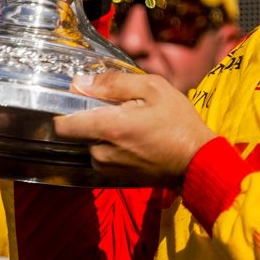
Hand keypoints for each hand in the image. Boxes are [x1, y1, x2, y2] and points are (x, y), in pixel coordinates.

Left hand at [53, 70, 214, 184]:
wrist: (197, 161)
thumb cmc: (178, 122)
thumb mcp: (152, 88)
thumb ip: (113, 83)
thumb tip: (80, 82)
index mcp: (108, 128)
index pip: (62, 125)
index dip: (65, 109)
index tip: (80, 99)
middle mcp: (101, 152)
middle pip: (77, 132)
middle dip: (90, 118)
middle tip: (117, 109)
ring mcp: (107, 168)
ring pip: (89, 143)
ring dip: (102, 133)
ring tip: (129, 124)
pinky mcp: (115, 177)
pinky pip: (102, 156)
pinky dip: (111, 146)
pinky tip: (133, 139)